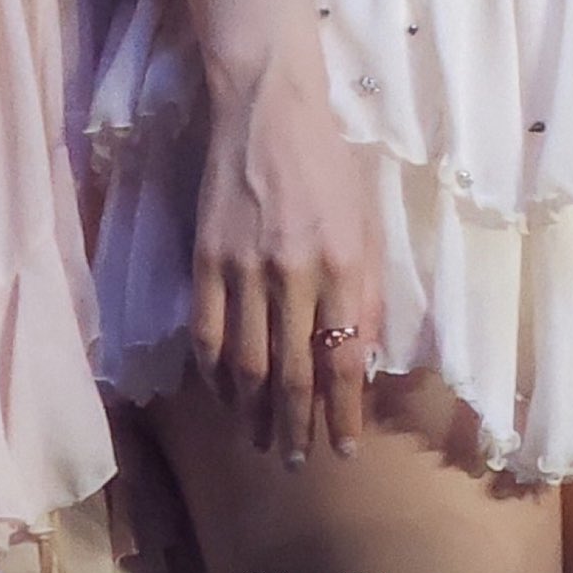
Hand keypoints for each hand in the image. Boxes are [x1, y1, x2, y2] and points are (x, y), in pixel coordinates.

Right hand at [190, 60, 379, 461]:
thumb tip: (360, 360)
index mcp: (342, 265)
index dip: (341, 413)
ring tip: (261, 442)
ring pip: (245, 363)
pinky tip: (224, 396)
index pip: (342, 360)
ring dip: (254, 412)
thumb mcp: (367, 225)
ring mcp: (243, 269)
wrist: (266, 111)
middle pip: (292, 373)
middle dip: (296, 426)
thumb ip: (366, 293)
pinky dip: (214, 374)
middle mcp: (293, 273)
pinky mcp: (205, 261)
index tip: (343, 449)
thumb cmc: (328, 166)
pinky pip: (206, 333)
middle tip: (297, 461)